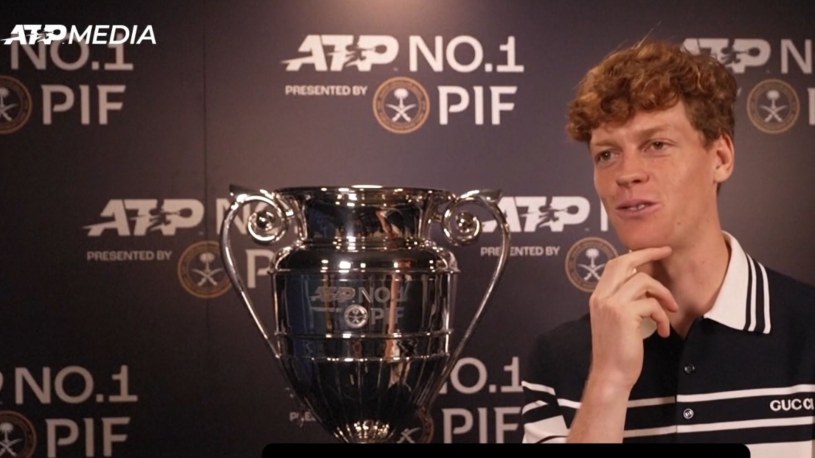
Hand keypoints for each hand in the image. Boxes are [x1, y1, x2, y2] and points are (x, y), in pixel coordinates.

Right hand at [587, 246, 678, 390]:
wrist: (611, 374)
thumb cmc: (617, 352)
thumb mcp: (616, 321)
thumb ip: (623, 301)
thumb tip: (645, 286)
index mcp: (598, 296)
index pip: (615, 264)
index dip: (636, 253)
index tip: (656, 250)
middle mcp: (601, 296)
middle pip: (625, 261)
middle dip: (649, 253)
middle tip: (667, 252)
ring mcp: (611, 304)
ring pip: (643, 281)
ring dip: (663, 294)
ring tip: (670, 311)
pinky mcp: (624, 314)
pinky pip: (651, 304)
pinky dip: (663, 317)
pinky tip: (663, 331)